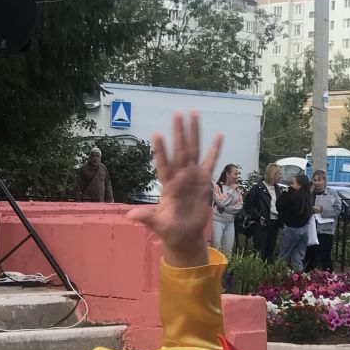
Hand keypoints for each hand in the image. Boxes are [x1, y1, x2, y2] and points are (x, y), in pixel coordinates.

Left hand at [126, 112, 222, 268]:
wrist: (184, 235)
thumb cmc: (169, 229)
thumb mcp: (158, 224)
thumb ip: (146, 217)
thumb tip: (130, 216)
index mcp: (167, 185)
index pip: (163, 165)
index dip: (160, 151)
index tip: (156, 135)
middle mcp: (179, 176)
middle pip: (180, 151)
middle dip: (179, 133)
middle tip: (177, 114)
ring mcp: (192, 176)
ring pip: (193, 150)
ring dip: (193, 133)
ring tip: (193, 114)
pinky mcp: (204, 180)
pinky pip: (210, 162)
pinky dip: (215, 149)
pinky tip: (219, 135)